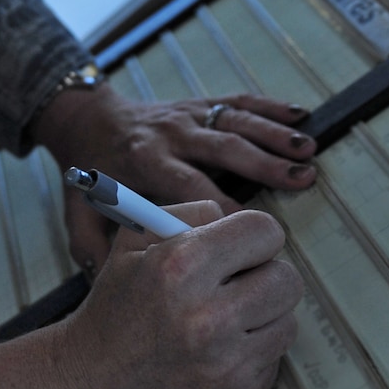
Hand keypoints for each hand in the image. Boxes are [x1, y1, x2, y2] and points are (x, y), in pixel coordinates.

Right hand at [0, 202, 302, 388]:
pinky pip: (273, 361)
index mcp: (181, 267)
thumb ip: (190, 214)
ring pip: (286, 322)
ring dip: (260, 317)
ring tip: (221, 322)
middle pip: (287, 279)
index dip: (253, 236)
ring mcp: (227, 366)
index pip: (265, 231)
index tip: (241, 248)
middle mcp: (208, 318)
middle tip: (237, 284)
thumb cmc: (116, 307)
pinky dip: (250, 355)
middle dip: (264, 276)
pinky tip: (214, 355)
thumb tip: (240, 218)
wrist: (91, 385)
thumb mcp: (134, 243)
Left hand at [32, 83, 314, 271]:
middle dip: (263, 163)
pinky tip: (301, 116)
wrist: (84, 122)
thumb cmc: (89, 176)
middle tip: (301, 180)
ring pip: (234, 122)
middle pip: (221, 148)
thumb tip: (112, 286)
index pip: (188, 186)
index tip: (252, 233)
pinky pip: (236, 102)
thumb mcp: (80, 214)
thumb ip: (92, 249)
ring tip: (308, 153)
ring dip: (274, 136)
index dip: (221, 206)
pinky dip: (269, 107)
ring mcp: (185, 116)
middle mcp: (169, 135)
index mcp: (144, 163)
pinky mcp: (197, 105)